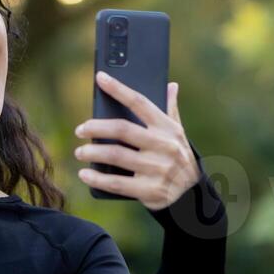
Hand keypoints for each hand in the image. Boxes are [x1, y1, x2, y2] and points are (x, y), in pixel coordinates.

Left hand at [73, 72, 200, 209]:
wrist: (193, 194)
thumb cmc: (179, 157)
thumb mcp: (179, 134)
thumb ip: (171, 110)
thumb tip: (171, 85)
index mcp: (167, 128)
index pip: (140, 102)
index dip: (119, 89)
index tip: (100, 78)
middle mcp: (163, 146)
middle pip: (122, 130)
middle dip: (96, 128)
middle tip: (80, 129)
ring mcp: (157, 169)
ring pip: (115, 156)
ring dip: (92, 153)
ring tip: (80, 152)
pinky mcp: (149, 190)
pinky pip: (116, 183)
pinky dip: (97, 178)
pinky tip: (84, 174)